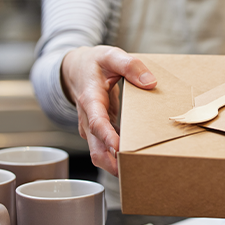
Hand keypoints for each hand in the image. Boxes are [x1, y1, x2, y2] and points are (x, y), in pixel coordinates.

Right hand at [61, 46, 156, 175]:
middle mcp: (88, 117)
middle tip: (133, 170)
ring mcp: (92, 126)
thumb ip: (130, 65)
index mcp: (90, 99)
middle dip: (112, 162)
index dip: (108, 137)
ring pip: (99, 152)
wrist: (75, 67)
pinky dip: (117, 155)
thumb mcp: (111, 55)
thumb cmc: (93, 62)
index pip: (97, 122)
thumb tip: (150, 82)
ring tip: (138, 169)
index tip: (120, 148)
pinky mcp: (99, 130)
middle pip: (96, 147)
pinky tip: (135, 157)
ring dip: (115, 162)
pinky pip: (106, 147)